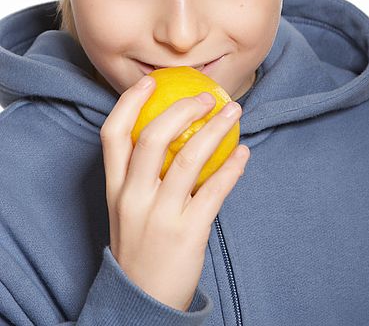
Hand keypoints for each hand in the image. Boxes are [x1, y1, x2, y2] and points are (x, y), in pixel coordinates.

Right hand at [100, 75, 249, 311]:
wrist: (142, 301)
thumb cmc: (139, 246)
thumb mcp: (126, 209)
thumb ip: (139, 175)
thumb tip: (173, 133)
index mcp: (115, 189)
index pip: (112, 135)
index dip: (130, 102)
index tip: (151, 81)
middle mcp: (133, 198)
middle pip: (153, 137)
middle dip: (183, 108)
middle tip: (208, 97)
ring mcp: (160, 216)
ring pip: (189, 158)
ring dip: (216, 129)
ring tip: (234, 112)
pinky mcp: (188, 232)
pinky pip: (215, 190)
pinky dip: (232, 167)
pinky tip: (243, 153)